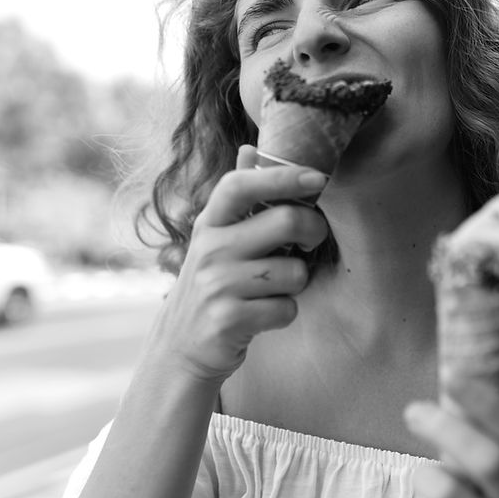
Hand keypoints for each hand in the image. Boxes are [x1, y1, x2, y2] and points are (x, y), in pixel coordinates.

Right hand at [144, 145, 328, 383]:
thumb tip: (251, 148)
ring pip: (294, 272)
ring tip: (274, 288)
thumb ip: (239, 198)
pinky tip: (264, 314)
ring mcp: (217, 285)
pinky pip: (287, 308)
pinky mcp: (228, 320)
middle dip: (313, 231)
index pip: (241, 185)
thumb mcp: (217, 240)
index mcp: (209, 224)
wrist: (180, 349)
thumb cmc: (214, 286)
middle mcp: (209, 249)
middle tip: (311, 242)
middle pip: (285, 222)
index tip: (318, 178)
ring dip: (297, 283)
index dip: (282, 176)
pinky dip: (285, 313)